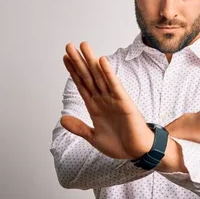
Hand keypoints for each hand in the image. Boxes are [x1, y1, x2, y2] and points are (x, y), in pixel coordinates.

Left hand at [60, 42, 153, 159]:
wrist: (137, 152)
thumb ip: (79, 128)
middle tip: (69, 46)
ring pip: (99, 77)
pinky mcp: (124, 102)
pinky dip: (108, 73)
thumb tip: (62, 119)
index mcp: (95, 107)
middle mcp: (103, 99)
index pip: (82, 84)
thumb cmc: (120, 144)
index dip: (73, 71)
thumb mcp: (94, 137)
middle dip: (78, 62)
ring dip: (91, 61)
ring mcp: (113, 99)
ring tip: (83, 46)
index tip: (65, 58)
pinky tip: (102, 61)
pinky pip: (114, 85)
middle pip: (88, 76)